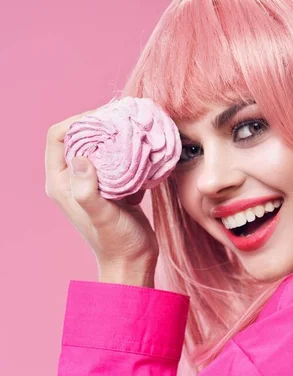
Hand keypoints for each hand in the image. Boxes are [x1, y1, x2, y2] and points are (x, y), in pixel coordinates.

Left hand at [45, 111, 158, 286]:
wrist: (133, 262)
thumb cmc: (115, 243)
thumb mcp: (101, 216)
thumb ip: (87, 190)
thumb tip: (80, 158)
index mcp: (62, 182)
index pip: (59, 137)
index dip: (78, 121)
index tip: (105, 117)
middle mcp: (75, 179)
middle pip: (81, 136)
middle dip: (101, 124)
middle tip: (125, 118)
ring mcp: (95, 182)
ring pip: (101, 146)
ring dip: (118, 135)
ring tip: (137, 128)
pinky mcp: (114, 186)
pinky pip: (119, 159)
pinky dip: (131, 150)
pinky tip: (146, 147)